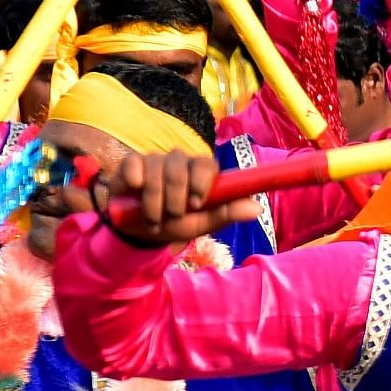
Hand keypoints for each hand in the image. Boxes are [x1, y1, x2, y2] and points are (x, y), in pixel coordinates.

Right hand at [95, 151, 258, 248]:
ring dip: (154, 204)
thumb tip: (258, 208)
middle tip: (172, 218)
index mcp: (200, 172)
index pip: (207, 164)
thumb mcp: (202, 224)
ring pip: (156, 172)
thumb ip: (227, 214)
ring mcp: (155, 159)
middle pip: (179, 169)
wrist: (140, 231)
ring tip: (154, 220)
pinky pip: (135, 167)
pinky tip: (135, 196)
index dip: (201, 183)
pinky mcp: (132, 162)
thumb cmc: (176, 224)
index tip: (196, 205)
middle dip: (175, 201)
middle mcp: (180, 161)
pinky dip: (135, 185)